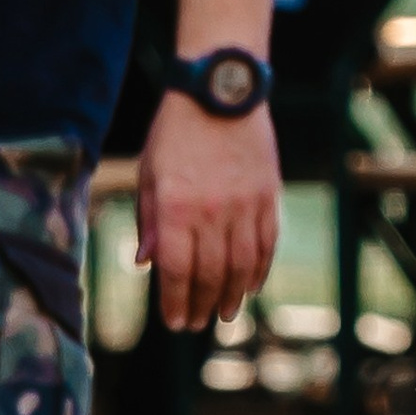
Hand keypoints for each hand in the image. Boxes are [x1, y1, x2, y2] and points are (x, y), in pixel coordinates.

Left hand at [136, 89, 281, 332]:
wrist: (219, 90)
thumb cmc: (175, 133)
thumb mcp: (149, 174)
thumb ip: (149, 221)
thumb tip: (146, 265)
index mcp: (175, 208)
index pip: (176, 270)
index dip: (174, 301)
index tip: (174, 321)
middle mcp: (212, 211)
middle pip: (210, 274)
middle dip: (202, 305)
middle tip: (196, 324)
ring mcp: (245, 204)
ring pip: (243, 265)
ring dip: (234, 295)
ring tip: (226, 314)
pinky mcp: (269, 194)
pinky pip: (267, 242)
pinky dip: (261, 268)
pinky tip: (253, 284)